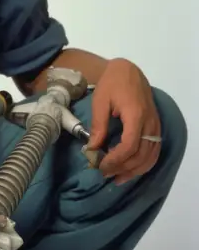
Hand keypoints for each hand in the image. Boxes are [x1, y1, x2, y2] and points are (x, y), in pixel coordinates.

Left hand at [87, 57, 160, 184]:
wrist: (129, 71)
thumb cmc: (112, 83)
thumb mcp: (100, 101)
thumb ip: (98, 125)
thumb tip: (92, 149)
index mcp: (135, 115)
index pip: (129, 146)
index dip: (115, 160)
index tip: (100, 166)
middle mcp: (149, 123)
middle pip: (140, 155)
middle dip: (122, 168)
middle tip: (104, 173)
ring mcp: (155, 126)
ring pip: (150, 156)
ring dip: (134, 170)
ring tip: (117, 178)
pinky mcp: (155, 128)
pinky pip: (154, 151)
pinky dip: (144, 164)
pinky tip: (131, 170)